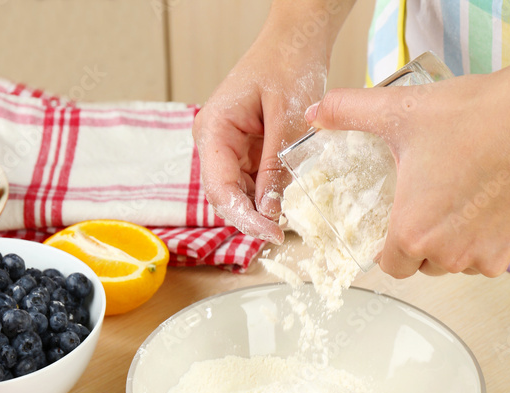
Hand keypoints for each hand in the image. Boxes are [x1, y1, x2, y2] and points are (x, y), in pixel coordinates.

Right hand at [193, 1, 357, 241]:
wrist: (296, 40)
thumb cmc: (289, 64)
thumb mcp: (288, 120)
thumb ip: (276, 167)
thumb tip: (270, 212)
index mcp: (213, 130)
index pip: (220, 189)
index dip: (244, 217)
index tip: (272, 233)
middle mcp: (214, 143)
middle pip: (226, 197)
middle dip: (251, 218)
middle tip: (281, 234)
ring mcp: (228, 149)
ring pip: (239, 195)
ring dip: (261, 209)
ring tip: (287, 219)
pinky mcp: (245, 153)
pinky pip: (253, 184)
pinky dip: (268, 195)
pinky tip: (286, 201)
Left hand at [306, 23, 509, 277]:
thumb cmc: (479, 117)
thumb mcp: (402, 112)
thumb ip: (351, 113)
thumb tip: (318, 113)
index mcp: (413, 234)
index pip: (391, 265)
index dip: (391, 246)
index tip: (399, 224)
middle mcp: (450, 255)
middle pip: (426, 264)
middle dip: (424, 240)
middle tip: (433, 199)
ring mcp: (488, 256)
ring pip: (461, 261)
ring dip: (457, 241)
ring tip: (464, 195)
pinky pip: (495, 252)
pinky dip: (491, 235)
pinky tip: (494, 199)